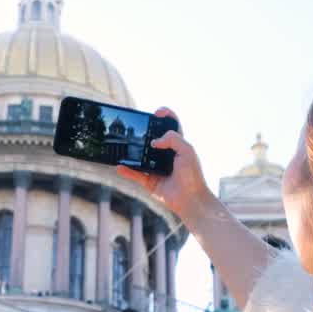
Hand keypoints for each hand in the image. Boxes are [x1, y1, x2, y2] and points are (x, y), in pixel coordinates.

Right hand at [116, 108, 216, 224]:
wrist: (190, 199)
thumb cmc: (192, 175)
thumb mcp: (187, 150)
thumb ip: (173, 138)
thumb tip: (154, 141)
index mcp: (178, 145)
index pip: (171, 126)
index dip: (165, 116)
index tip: (157, 112)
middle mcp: (166, 155)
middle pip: (152, 139)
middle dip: (144, 132)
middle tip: (137, 126)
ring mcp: (156, 168)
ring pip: (140, 157)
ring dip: (131, 152)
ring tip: (124, 144)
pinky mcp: (149, 181)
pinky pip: (134, 174)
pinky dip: (126, 170)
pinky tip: (119, 166)